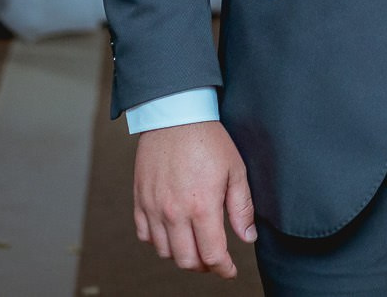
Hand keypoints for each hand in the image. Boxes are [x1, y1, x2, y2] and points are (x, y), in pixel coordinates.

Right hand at [133, 121, 256, 277]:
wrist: (175, 115)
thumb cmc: (208, 139)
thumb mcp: (235, 170)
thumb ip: (241, 208)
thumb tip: (247, 237)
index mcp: (202, 207)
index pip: (212, 254)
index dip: (223, 269)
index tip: (229, 270)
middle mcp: (174, 213)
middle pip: (186, 260)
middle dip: (203, 266)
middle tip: (214, 258)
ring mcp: (153, 207)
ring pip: (164, 251)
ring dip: (181, 254)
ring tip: (195, 245)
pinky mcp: (139, 200)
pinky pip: (144, 235)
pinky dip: (158, 241)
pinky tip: (172, 232)